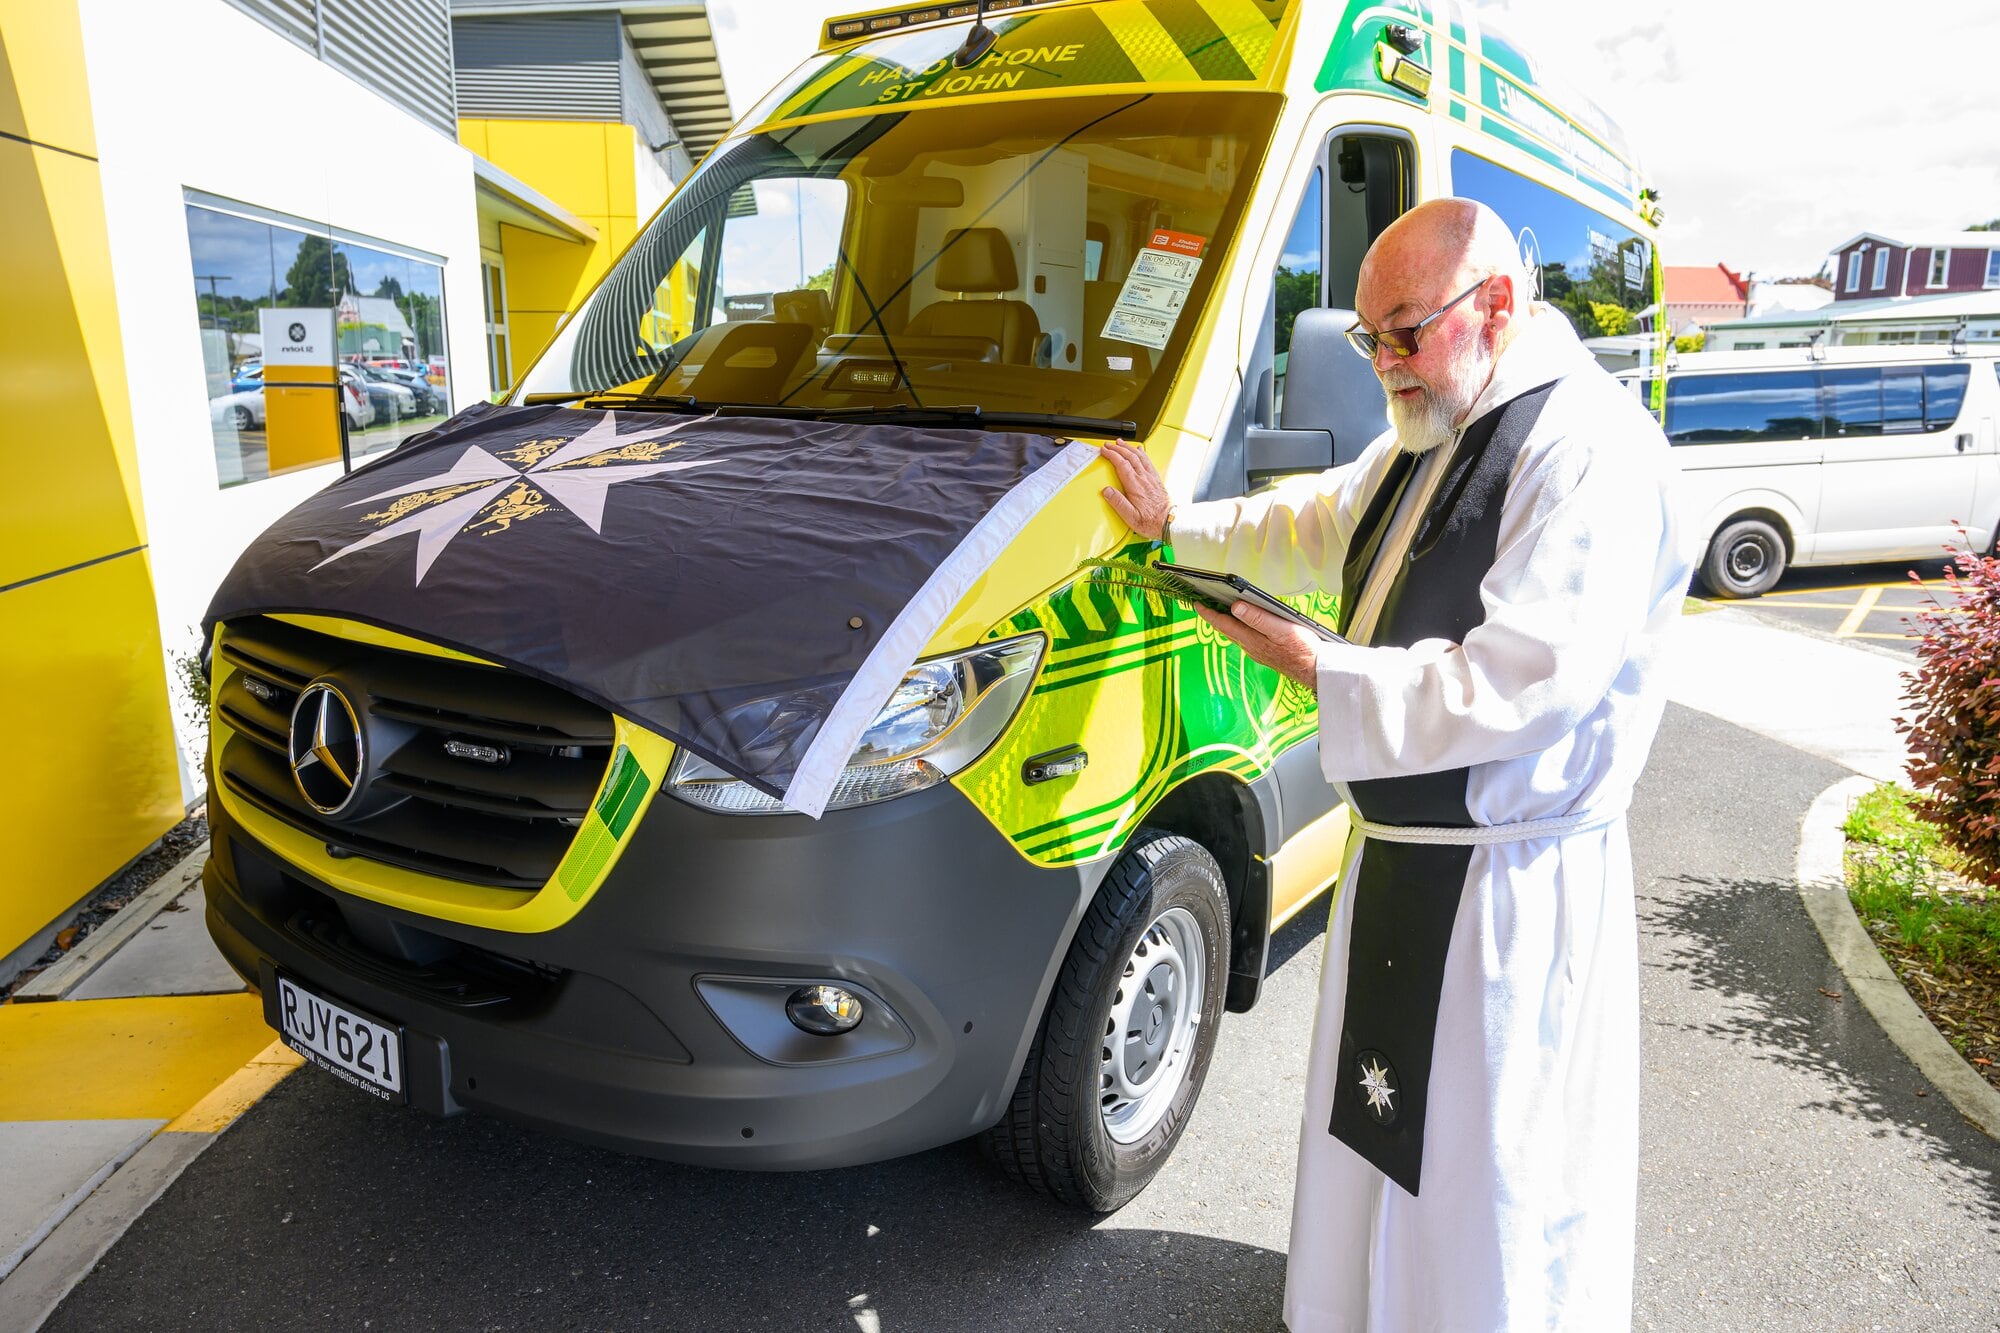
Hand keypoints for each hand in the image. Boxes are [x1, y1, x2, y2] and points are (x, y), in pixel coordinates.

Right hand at [1099, 439, 1171, 540]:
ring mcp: (1151, 478)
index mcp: (1135, 486)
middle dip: (1118, 448)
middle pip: (1130, 457)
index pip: (1122, 464)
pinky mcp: (1156, 480)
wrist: (1170, 521)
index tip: (1104, 450)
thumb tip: (1106, 490)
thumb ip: (1118, 502)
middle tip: (1109, 444)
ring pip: (1139, 457)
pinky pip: (1148, 462)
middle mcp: (1144, 479)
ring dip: (1128, 448)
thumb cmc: (1151, 521)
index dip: (1112, 455)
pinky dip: (1142, 453)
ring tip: (1121, 442)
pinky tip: (1140, 450)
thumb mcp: (1131, 517)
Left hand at [1196, 600, 1321, 688]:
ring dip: (1226, 623)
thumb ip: (1258, 618)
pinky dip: (1239, 628)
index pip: (1224, 624)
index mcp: (1252, 640)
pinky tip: (1243, 625)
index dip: (1209, 614)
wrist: (1316, 671)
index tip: (1197, 603)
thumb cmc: (1303, 650)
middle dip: (1214, 617)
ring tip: (1219, 612)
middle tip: (1203, 605)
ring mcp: (1258, 652)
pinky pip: (1246, 638)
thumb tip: (1235, 607)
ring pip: (1236, 635)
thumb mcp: (1281, 630)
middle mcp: (1251, 647)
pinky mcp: (1266, 653)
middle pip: (1227, 630)